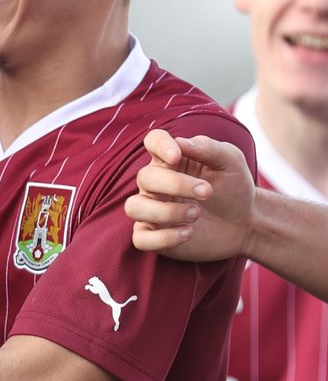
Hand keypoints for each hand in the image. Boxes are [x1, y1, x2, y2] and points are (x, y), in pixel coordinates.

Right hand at [124, 129, 254, 261]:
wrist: (247, 224)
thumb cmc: (235, 187)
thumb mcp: (230, 161)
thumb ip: (208, 148)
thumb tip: (181, 143)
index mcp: (171, 160)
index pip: (152, 142)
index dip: (159, 146)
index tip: (177, 156)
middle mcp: (156, 184)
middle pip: (145, 177)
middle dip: (175, 184)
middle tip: (207, 192)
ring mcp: (152, 210)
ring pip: (134, 208)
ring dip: (165, 212)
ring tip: (196, 215)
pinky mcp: (155, 236)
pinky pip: (141, 238)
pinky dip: (162, 237)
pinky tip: (188, 233)